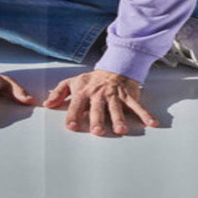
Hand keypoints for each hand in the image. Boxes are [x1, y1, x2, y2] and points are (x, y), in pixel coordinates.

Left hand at [42, 69, 158, 135]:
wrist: (115, 67)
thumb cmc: (92, 80)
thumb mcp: (72, 82)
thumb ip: (58, 93)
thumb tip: (47, 104)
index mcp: (84, 92)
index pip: (77, 104)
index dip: (74, 115)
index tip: (71, 126)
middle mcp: (99, 94)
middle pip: (98, 108)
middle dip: (97, 119)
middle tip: (97, 131)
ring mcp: (115, 95)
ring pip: (117, 108)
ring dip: (119, 118)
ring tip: (120, 130)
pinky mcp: (128, 95)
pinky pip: (137, 105)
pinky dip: (145, 114)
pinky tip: (151, 123)